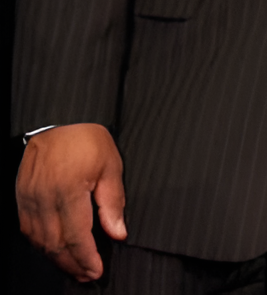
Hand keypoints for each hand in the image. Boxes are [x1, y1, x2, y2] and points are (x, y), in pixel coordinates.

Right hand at [15, 123, 126, 281]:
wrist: (59, 119)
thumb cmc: (87, 139)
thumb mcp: (110, 166)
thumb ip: (113, 202)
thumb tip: (118, 233)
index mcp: (68, 191)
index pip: (77, 237)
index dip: (87, 259)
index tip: (96, 271)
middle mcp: (44, 198)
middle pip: (55, 244)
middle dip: (72, 264)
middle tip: (87, 275)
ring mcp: (29, 199)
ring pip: (39, 241)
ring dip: (56, 258)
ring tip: (74, 267)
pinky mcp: (21, 196)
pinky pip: (28, 229)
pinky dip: (41, 244)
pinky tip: (54, 249)